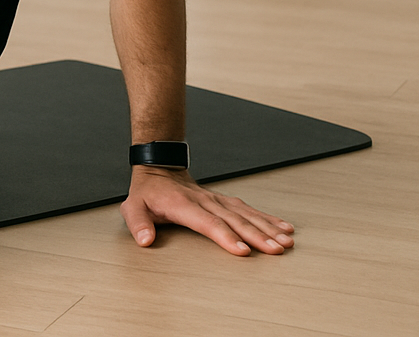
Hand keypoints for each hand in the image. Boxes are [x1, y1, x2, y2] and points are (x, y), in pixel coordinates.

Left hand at [121, 166, 294, 254]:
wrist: (159, 169)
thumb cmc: (147, 193)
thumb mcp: (132, 207)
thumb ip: (138, 223)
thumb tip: (145, 240)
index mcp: (183, 204)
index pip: (207, 222)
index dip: (225, 236)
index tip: (243, 250)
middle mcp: (205, 201)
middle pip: (234, 220)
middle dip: (257, 236)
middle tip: (275, 250)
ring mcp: (218, 200)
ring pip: (246, 214)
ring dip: (268, 227)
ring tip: (286, 241)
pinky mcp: (226, 201)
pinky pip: (250, 209)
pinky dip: (268, 218)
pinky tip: (284, 227)